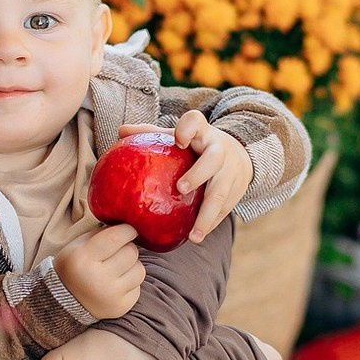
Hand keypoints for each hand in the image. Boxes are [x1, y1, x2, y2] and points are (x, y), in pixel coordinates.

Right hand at [53, 224, 144, 319]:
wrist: (64, 301)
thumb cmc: (74, 266)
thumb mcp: (78, 245)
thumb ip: (102, 234)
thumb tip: (128, 224)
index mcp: (83, 258)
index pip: (116, 237)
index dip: (128, 230)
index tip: (130, 229)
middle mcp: (97, 278)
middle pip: (131, 252)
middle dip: (128, 247)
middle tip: (119, 250)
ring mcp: (111, 295)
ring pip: (140, 270)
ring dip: (132, 265)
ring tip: (118, 267)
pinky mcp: (121, 307)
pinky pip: (138, 287)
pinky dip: (130, 282)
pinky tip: (117, 283)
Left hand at [118, 112, 253, 242]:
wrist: (238, 155)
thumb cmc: (197, 145)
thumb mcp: (178, 136)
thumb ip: (151, 134)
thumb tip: (121, 132)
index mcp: (202, 133)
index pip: (196, 122)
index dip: (188, 129)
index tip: (178, 139)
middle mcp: (219, 150)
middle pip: (213, 159)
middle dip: (198, 173)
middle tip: (181, 188)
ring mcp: (230, 173)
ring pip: (221, 193)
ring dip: (207, 215)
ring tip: (194, 236)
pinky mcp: (236, 192)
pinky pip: (224, 211)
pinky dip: (211, 224)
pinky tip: (196, 237)